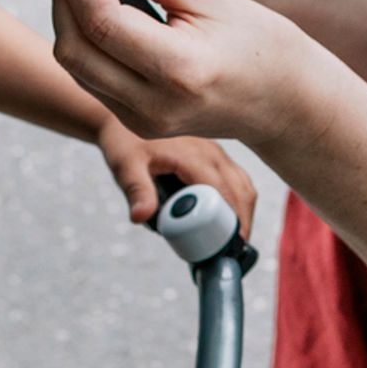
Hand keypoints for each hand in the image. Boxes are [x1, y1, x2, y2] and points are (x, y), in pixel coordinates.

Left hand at [52, 0, 322, 152]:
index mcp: (179, 70)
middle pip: (74, 49)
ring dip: (68, 19)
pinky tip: (99, 10)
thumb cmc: (262, 44)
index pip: (103, 21)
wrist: (286, 103)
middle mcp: (153, 105)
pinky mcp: (135, 123)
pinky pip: (90, 79)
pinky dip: (84, 41)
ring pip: (75, 66)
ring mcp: (142, 121)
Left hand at [96, 121, 257, 233]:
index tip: (232, 244)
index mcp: (192, 154)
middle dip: (241, 220)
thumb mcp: (126, 166)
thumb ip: (136, 191)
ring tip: (233, 238)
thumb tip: (141, 217)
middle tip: (233, 249)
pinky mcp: (214, 153)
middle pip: (239, 189)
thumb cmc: (124, 141)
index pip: (221, 190)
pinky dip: (238, 199)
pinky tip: (228, 217)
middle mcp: (210, 150)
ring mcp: (215, 150)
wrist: (124, 117)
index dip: (229, 219)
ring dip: (242, 210)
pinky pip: (236, 178)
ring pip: (242, 183)